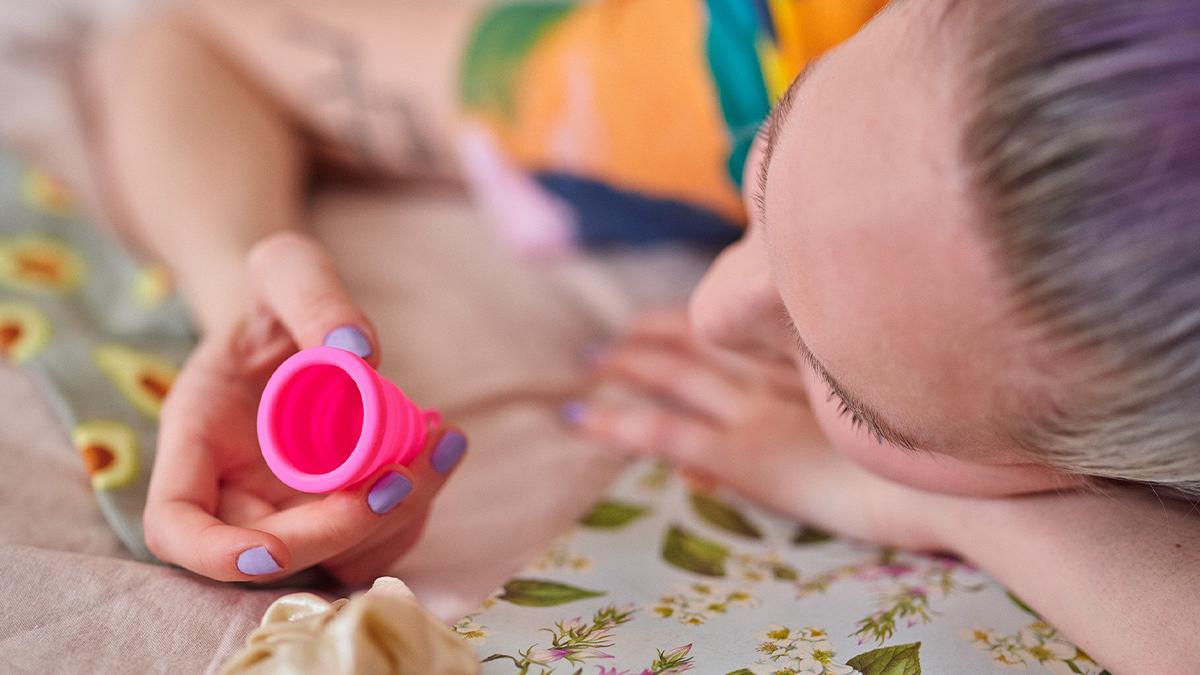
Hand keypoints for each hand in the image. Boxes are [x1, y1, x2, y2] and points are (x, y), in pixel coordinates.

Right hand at [144, 232, 466, 584]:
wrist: (298, 318)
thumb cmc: (279, 292)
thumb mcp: (287, 267)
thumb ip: (312, 292)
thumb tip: (357, 350)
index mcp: (196, 438)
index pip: (177, 525)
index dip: (214, 554)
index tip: (268, 551)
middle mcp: (235, 488)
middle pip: (273, 552)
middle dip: (342, 528)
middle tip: (402, 474)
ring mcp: (288, 508)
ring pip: (337, 558)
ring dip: (395, 519)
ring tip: (441, 444)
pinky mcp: (337, 510)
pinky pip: (378, 538)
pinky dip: (416, 507)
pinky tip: (442, 448)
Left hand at [566, 308, 947, 550]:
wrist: (961, 485)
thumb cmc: (948, 446)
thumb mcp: (893, 401)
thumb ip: (851, 387)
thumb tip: (820, 387)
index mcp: (815, 352)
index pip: (739, 325)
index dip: (696, 316)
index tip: (668, 313)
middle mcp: (780, 370)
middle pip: (699, 339)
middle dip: (651, 334)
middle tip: (615, 337)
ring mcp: (758, 411)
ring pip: (673, 375)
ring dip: (626, 366)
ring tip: (592, 363)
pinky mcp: (746, 455)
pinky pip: (665, 432)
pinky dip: (619, 422)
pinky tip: (583, 417)